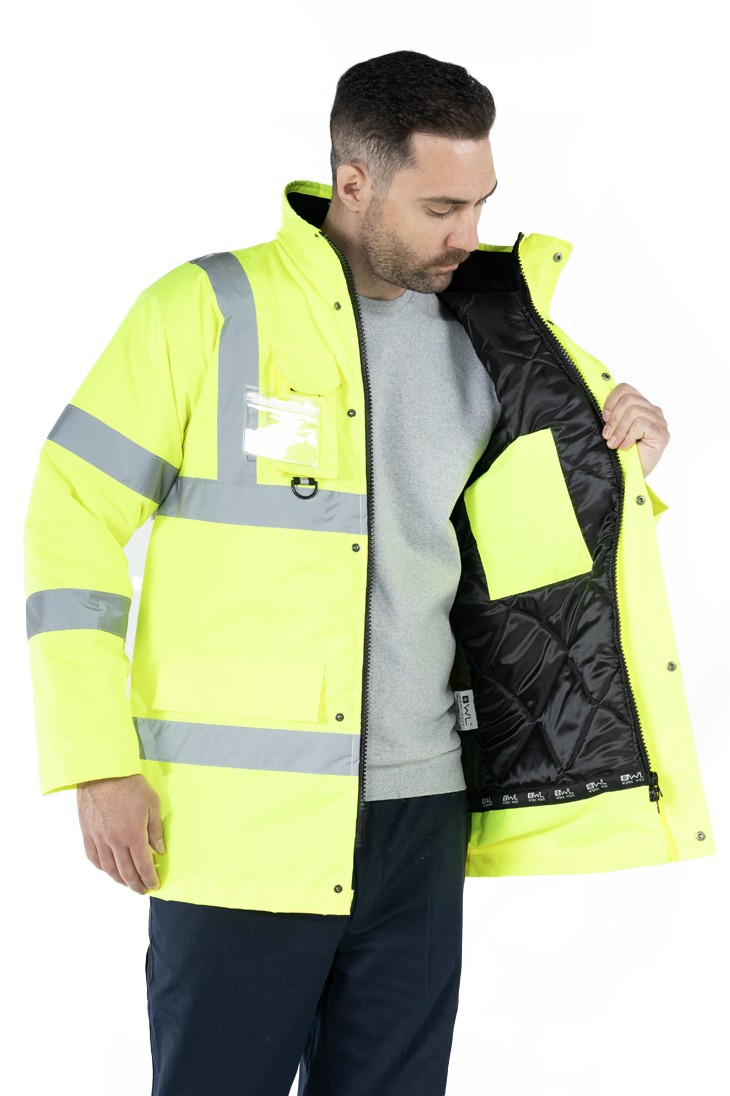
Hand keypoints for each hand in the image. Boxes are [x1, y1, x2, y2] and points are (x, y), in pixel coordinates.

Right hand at [77, 774, 164, 894]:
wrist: (102, 771)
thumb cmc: (129, 784)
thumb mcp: (152, 803)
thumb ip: (155, 830)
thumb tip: (159, 850)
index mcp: (134, 835)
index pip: (143, 865)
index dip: (149, 878)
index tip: (154, 884)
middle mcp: (115, 841)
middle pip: (126, 872)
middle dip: (135, 884)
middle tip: (142, 890)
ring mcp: (99, 839)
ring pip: (108, 868)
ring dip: (118, 879)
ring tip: (127, 883)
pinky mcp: (87, 833)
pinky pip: (93, 857)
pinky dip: (102, 867)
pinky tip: (108, 869)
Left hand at [601, 382, 668, 476]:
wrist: (629, 475)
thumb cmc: (621, 453)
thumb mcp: (612, 429)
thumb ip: (612, 414)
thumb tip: (600, 401)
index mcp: (640, 406)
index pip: (625, 388)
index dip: (611, 401)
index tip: (604, 418)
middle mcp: (652, 411)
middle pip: (628, 399)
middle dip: (614, 419)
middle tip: (607, 436)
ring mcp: (659, 421)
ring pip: (634, 411)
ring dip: (620, 430)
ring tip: (615, 444)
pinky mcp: (662, 433)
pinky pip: (641, 424)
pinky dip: (629, 436)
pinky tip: (626, 446)